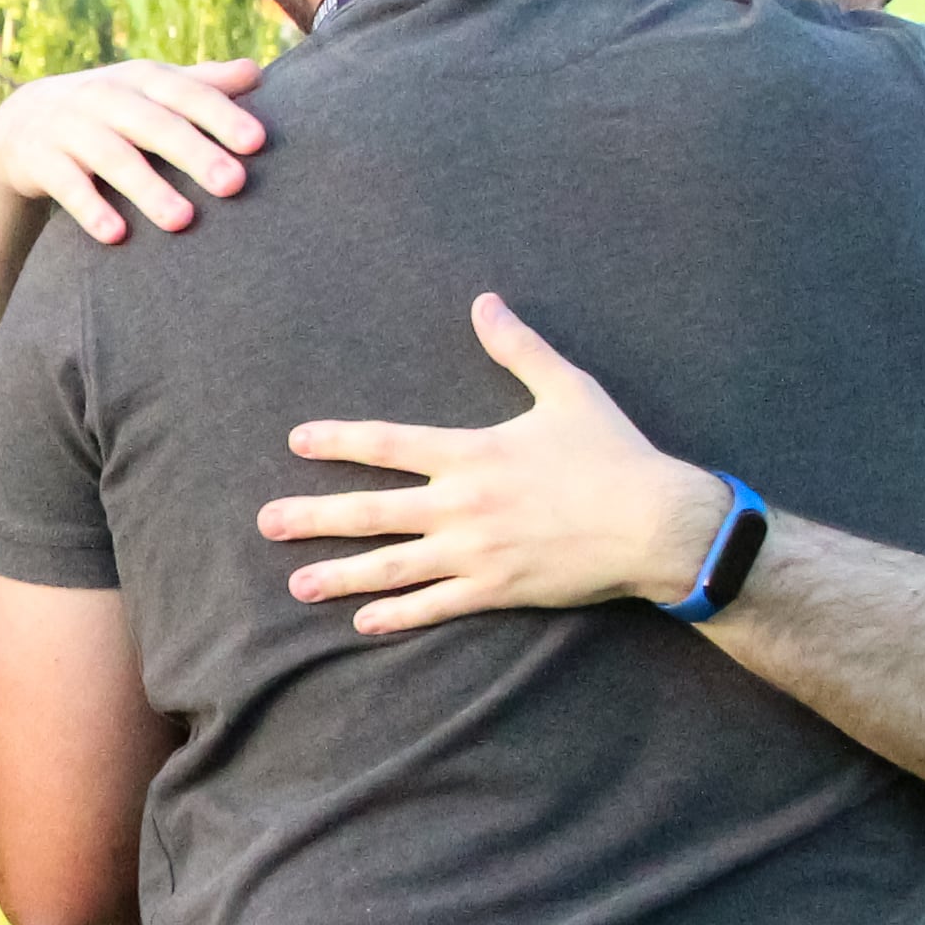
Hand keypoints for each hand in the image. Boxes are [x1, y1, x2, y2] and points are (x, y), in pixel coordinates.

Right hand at [0, 59, 267, 243]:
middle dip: (194, 153)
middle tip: (234, 184)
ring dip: (147, 188)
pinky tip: (116, 235)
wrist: (24, 123)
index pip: (186, 94)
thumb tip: (257, 75)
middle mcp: (106, 97)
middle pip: (154, 125)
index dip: (221, 115)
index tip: (257, 142)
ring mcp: (70, 127)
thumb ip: (202, 84)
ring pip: (112, 157)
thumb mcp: (150, 90)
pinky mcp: (40, 160)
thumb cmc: (111, 110)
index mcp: (142, 79)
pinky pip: (67, 185)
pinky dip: (90, 209)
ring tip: (182, 221)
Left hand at [258, 292, 734, 635]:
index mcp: (473, 453)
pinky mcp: (498, 590)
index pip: (388, 444)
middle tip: (266, 523)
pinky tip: (363, 623)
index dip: (338, 441)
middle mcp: (463, 504)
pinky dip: (398, 616)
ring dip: (341, 575)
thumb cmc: (616, 454)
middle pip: (373, 511)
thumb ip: (519, 347)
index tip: (296, 442)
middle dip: (314, 517)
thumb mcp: (567, 390)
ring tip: (297, 585)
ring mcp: (477, 552)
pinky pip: (436, 607)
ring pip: (393, 566)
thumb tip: (486, 301)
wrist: (658, 524)